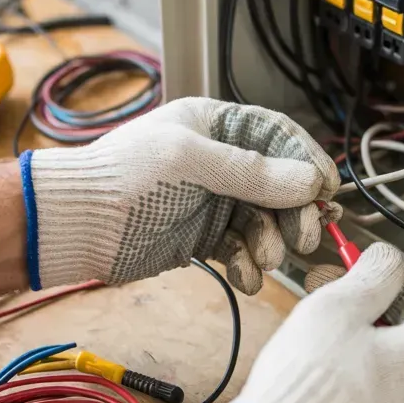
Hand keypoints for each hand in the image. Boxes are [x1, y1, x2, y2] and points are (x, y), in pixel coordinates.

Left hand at [20, 98, 340, 293]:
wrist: (77, 224)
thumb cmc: (122, 177)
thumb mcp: (189, 161)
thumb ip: (250, 171)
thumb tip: (307, 180)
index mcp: (214, 126)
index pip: (277, 137)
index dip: (306, 162)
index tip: (326, 190)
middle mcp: (217, 161)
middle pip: (278, 184)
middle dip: (294, 212)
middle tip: (304, 235)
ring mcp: (211, 201)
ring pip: (263, 221)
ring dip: (271, 243)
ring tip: (266, 259)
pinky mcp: (201, 237)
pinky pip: (239, 250)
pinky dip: (247, 264)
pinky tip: (246, 277)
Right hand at [198, 243, 403, 402]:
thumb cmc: (311, 385)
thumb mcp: (337, 307)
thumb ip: (370, 277)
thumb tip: (388, 260)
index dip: (403, 281)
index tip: (380, 274)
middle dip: (386, 325)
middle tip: (346, 314)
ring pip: (403, 388)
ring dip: (376, 368)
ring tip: (332, 358)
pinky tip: (338, 402)